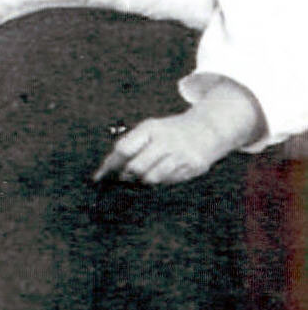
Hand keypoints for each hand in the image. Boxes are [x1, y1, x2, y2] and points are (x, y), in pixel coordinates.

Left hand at [93, 80, 264, 185]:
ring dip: (143, 181)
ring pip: (152, 178)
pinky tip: (163, 173)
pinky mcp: (193, 166)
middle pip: (135, 167)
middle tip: (124, 178)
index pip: (124, 149)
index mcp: (151, 128)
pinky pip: (168, 181)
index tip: (101, 176)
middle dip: (126, 176)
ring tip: (143, 176)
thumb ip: (130, 146)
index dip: (110, 165)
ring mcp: (181, 153)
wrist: (209, 128)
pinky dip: (161, 181)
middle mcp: (166, 139)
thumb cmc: (169, 132)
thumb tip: (105, 171)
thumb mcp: (150, 129)